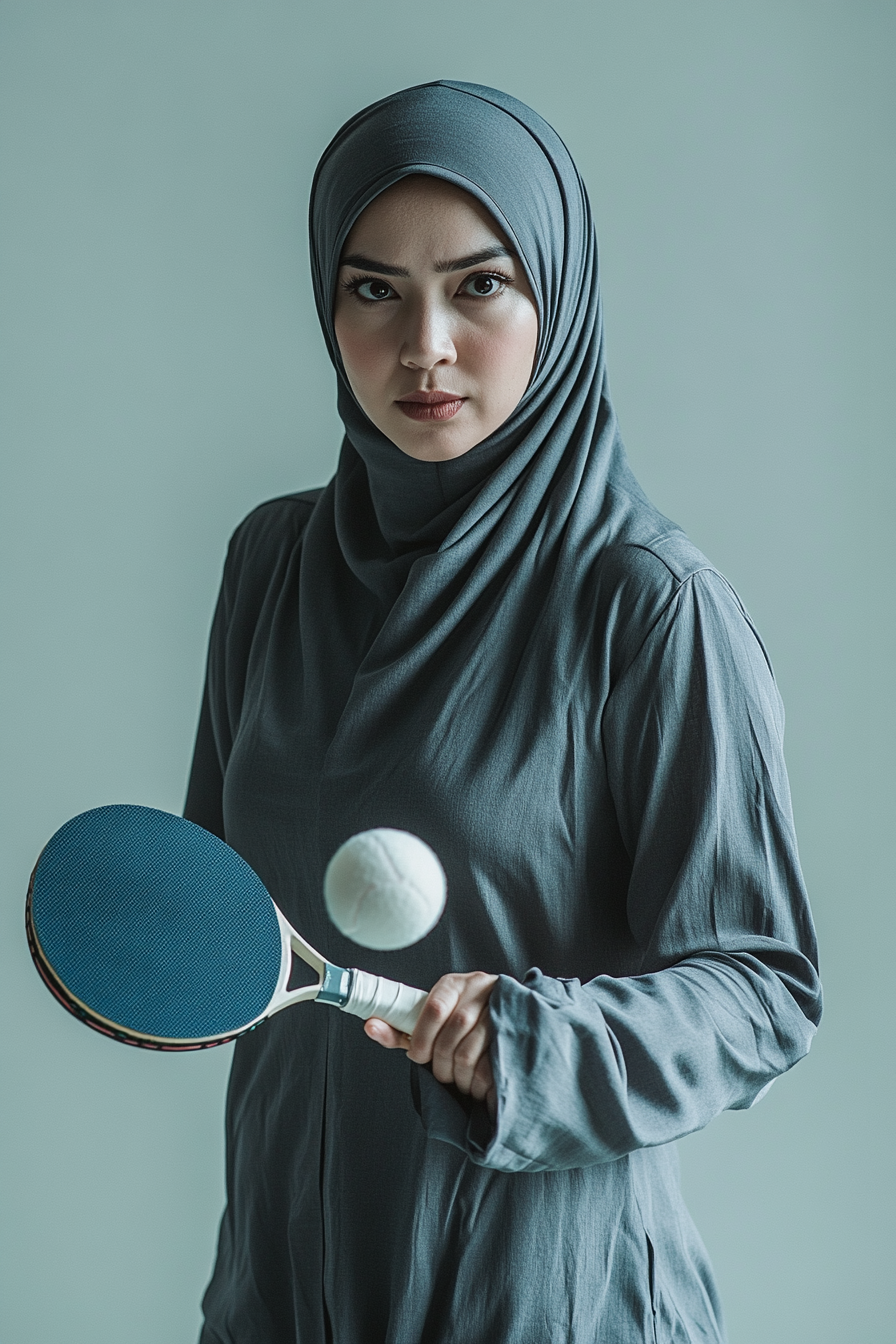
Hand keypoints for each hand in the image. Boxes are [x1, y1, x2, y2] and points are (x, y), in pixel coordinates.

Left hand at [365, 972, 498, 1119]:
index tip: (418, 1056)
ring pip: (471, 1049)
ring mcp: (501, 1007)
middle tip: (441, 1072)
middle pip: (453, 1029)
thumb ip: (401, 1029)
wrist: (508, 1023)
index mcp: (454, 984)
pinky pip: (491, 1064)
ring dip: (459, 1074)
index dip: (422, 1038)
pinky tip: (476, 1081)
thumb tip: (370, 1025)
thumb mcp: (429, 1025)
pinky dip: (477, 1081)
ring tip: (459, 1078)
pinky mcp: (517, 1030)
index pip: (434, 1008)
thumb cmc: (459, 1028)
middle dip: (441, 1061)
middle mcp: (480, 988)